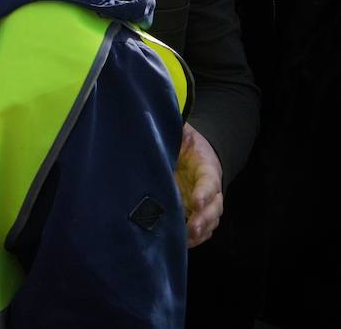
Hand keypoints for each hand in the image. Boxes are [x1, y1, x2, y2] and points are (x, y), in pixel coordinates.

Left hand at [177, 122, 223, 246]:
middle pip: (214, 206)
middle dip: (204, 218)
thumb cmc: (182, 142)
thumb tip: (153, 124)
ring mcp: (205, 202)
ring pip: (210, 220)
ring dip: (200, 231)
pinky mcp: (197, 212)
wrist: (190, 152)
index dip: (204, 191)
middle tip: (192, 227)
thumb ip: (171, 132)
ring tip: (186, 240)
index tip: (195, 201)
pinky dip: (195, 238)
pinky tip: (182, 244)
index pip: (209, 181)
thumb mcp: (178, 134)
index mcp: (206, 166)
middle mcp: (209, 188)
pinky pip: (202, 229)